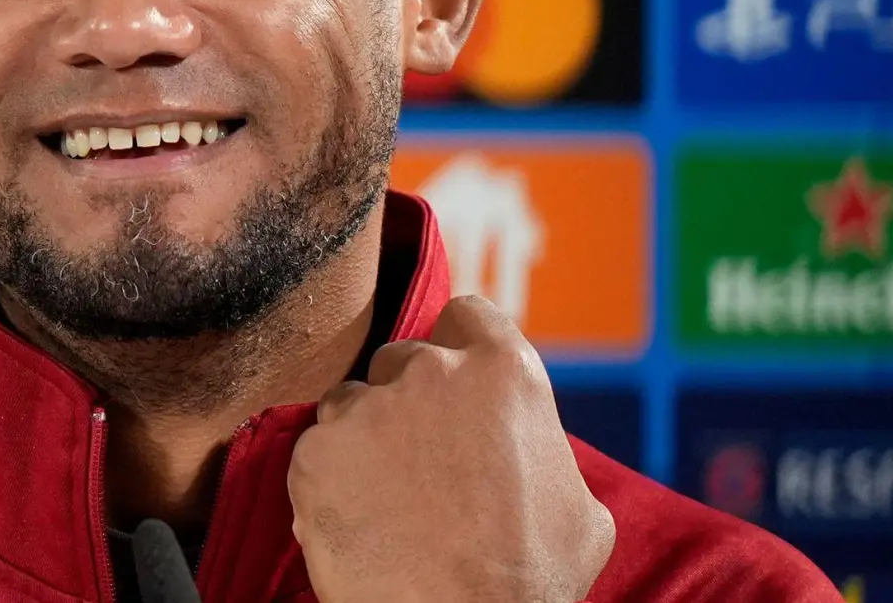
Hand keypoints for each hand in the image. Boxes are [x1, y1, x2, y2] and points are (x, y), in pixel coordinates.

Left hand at [288, 295, 614, 602]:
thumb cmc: (529, 583)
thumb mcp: (579, 506)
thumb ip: (543, 448)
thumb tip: (528, 444)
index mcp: (503, 372)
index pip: (465, 316)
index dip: (457, 346)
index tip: (451, 381)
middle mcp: (430, 373)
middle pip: (401, 359)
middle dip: (406, 400)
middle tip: (420, 464)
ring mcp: (365, 409)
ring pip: (350, 403)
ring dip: (362, 438)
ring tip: (387, 501)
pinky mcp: (313, 452)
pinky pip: (315, 453)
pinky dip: (328, 483)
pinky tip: (357, 522)